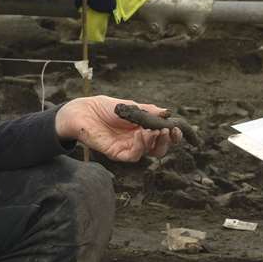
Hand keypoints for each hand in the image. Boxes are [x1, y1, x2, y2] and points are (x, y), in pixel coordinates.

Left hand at [57, 95, 180, 161]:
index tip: (177, 128)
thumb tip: (167, 113)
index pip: (163, 137)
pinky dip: (140, 146)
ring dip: (155, 142)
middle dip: (168, 141)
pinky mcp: (117, 153)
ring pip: (149, 153)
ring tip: (155, 131)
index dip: (173, 135)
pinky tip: (140, 134)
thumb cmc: (106, 108)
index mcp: (144, 129)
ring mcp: (128, 148)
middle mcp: (138, 141)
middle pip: (159, 148)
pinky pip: (133, 156)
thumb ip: (148, 111)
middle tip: (169, 132)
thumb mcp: (131, 106)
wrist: (85, 111)